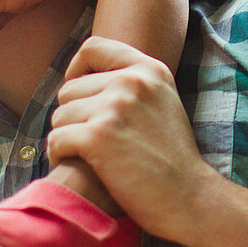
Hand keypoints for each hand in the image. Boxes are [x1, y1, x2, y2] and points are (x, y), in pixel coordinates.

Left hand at [48, 36, 216, 246]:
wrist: (192, 199)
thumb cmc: (172, 157)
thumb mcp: (162, 102)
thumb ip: (132, 82)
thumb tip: (84, 74)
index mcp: (148, 69)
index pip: (93, 47)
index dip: (77, 69)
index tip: (80, 94)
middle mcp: (131, 81)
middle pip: (70, 89)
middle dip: (72, 116)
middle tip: (88, 141)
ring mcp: (113, 107)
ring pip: (60, 115)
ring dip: (65, 138)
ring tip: (84, 157)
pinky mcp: (97, 137)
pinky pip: (56, 139)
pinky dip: (58, 156)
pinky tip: (73, 166)